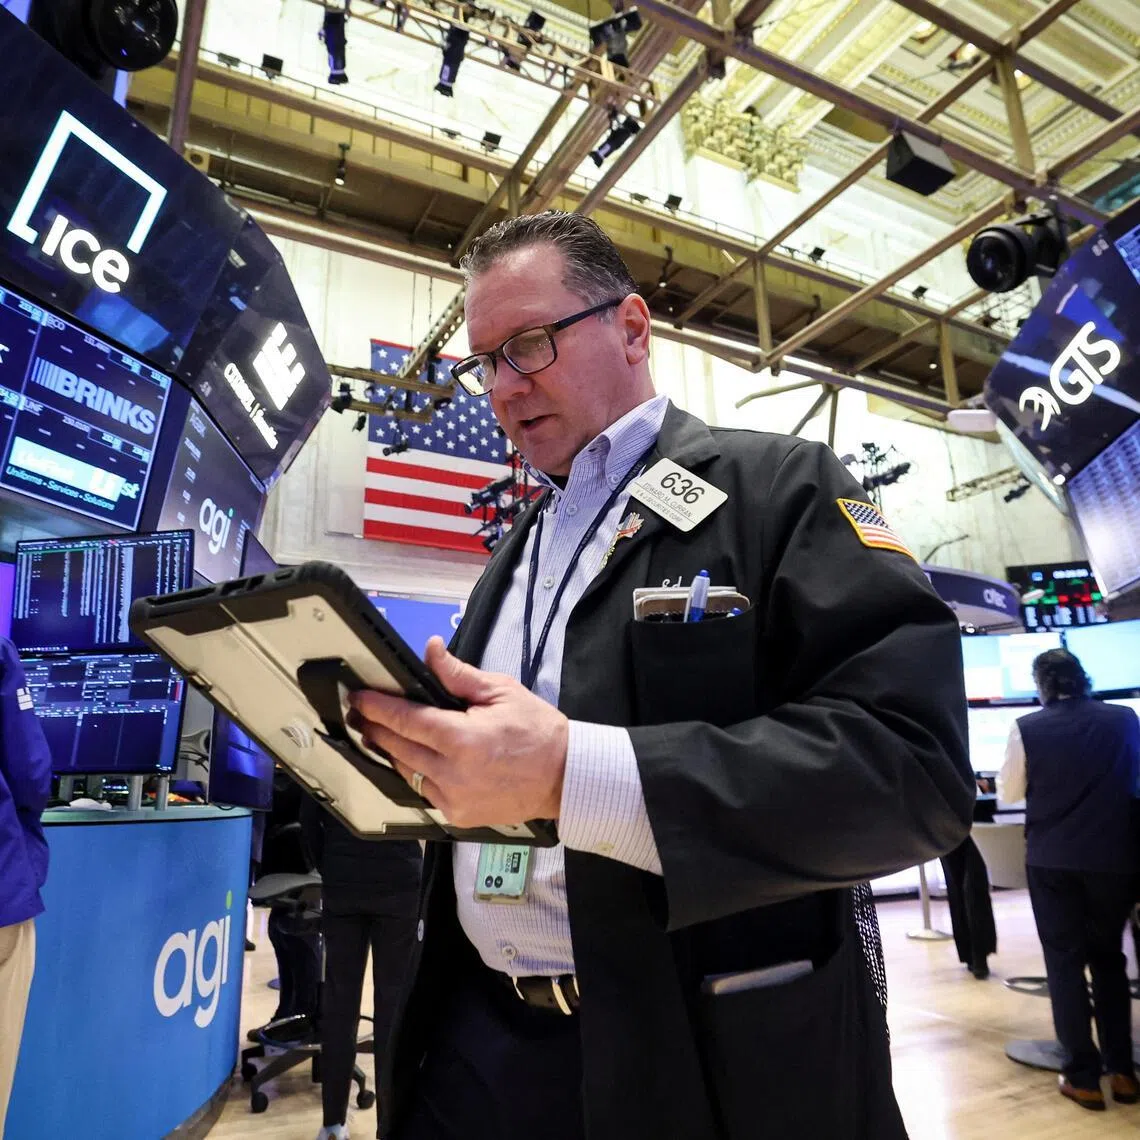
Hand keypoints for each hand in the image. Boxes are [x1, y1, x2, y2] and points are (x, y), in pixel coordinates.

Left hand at [350, 637, 568, 827]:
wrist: (565, 777)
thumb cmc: (537, 730)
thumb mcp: (501, 691)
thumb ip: (458, 675)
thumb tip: (431, 650)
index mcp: (463, 739)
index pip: (406, 720)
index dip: (378, 707)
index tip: (359, 698)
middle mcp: (452, 774)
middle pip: (398, 747)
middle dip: (375, 728)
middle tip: (360, 713)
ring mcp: (453, 799)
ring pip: (406, 771)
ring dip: (392, 751)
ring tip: (381, 733)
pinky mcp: (458, 815)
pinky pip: (424, 791)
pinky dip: (416, 772)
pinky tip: (415, 757)